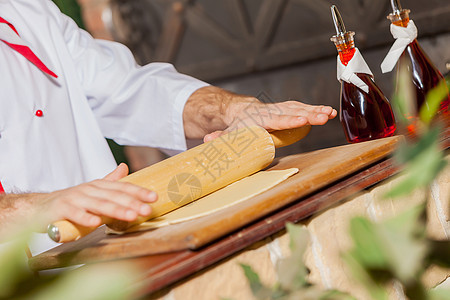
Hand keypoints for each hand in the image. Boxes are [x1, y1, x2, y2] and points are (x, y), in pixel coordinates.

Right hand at [36, 163, 156, 229]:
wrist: (40, 207)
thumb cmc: (72, 201)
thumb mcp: (93, 190)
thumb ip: (110, 181)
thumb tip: (125, 167)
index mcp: (98, 185)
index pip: (122, 188)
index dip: (138, 192)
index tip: (153, 197)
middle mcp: (88, 190)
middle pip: (113, 196)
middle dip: (132, 203)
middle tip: (147, 210)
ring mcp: (74, 199)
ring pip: (98, 204)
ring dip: (116, 210)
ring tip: (131, 216)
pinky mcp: (61, 210)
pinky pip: (75, 214)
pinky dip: (86, 218)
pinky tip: (96, 223)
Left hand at [204, 93, 336, 141]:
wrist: (241, 110)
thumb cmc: (238, 125)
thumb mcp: (228, 132)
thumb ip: (220, 137)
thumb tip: (208, 141)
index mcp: (260, 118)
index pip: (276, 119)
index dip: (289, 120)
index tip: (302, 120)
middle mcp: (272, 111)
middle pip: (292, 112)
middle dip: (309, 114)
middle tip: (325, 116)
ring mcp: (281, 109)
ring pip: (300, 107)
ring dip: (316, 110)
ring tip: (331, 114)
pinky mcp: (287, 109)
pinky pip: (302, 108)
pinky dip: (315, 110)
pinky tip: (329, 112)